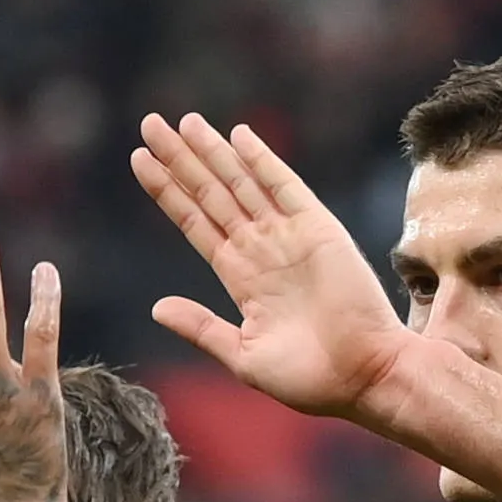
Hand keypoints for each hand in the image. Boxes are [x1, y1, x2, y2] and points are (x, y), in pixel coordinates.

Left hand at [132, 112, 414, 420]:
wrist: (362, 378)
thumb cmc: (309, 379)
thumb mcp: (242, 356)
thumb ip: (201, 328)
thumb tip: (156, 307)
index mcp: (241, 279)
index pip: (195, 223)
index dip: (167, 191)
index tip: (138, 160)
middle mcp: (261, 250)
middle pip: (212, 194)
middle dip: (181, 160)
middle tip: (150, 124)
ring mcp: (289, 237)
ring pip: (241, 184)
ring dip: (212, 153)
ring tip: (182, 122)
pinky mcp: (319, 230)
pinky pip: (285, 186)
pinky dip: (262, 161)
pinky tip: (237, 137)